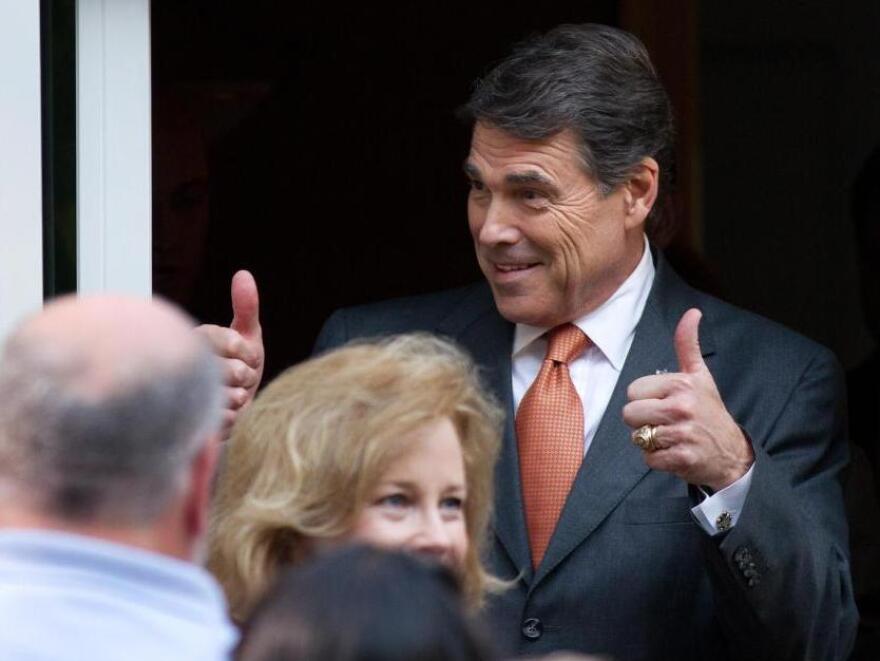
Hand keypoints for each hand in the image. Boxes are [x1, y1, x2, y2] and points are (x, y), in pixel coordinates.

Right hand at [195, 270, 264, 436]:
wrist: (235, 415)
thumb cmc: (240, 373)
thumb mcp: (247, 337)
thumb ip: (245, 308)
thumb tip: (243, 274)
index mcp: (193, 343)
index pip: (215, 338)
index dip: (241, 349)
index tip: (252, 357)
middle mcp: (180, 367)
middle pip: (222, 369)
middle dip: (243, 376)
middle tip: (242, 379)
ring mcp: (180, 396)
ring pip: (223, 396)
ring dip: (237, 399)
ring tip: (232, 397)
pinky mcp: (185, 425)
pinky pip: (221, 421)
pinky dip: (232, 419)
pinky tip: (224, 415)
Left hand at [622, 308, 753, 490]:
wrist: (732, 452)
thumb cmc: (708, 410)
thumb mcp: (700, 375)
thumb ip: (688, 345)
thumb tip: (692, 312)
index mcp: (681, 384)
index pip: (633, 391)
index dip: (645, 399)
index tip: (665, 402)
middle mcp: (681, 407)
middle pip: (629, 414)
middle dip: (643, 421)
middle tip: (666, 422)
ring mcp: (682, 434)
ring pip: (637, 437)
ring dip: (650, 440)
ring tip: (671, 436)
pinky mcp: (682, 458)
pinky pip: (648, 458)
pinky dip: (658, 459)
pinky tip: (675, 451)